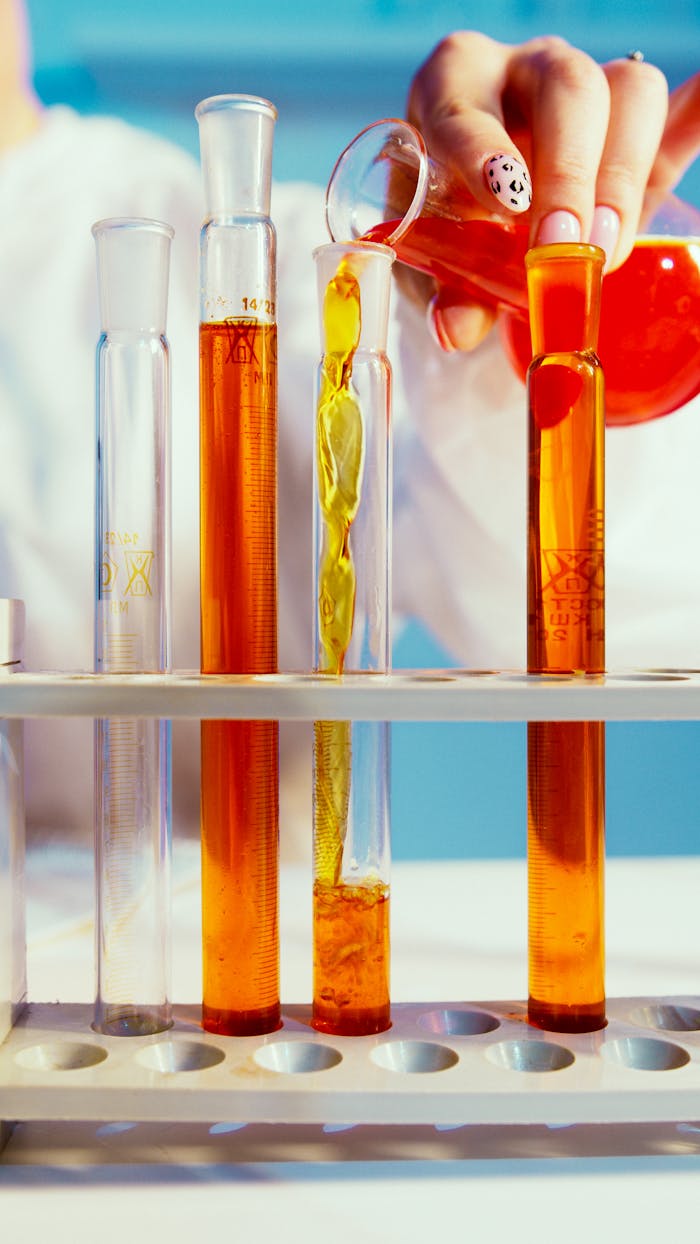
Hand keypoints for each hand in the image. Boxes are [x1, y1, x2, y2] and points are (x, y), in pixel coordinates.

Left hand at [404, 33, 686, 350]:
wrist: (482, 210)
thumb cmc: (449, 220)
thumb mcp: (435, 252)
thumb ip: (446, 285)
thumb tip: (457, 329)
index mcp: (456, 86)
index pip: (467, 103)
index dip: (485, 149)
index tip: (506, 202)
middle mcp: (524, 74)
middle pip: (568, 87)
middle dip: (571, 173)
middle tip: (565, 247)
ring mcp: (587, 91)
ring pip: (629, 92)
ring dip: (622, 176)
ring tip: (604, 249)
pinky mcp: (635, 128)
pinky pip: (678, 112)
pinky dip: (695, 118)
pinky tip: (699, 125)